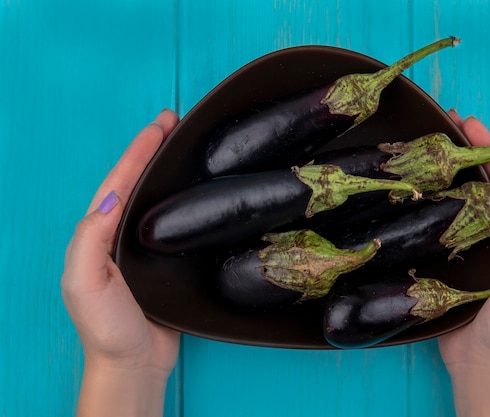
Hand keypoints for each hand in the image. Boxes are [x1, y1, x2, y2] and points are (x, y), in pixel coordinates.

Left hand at [62, 109, 180, 415]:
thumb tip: (110, 198)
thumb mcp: (85, 283)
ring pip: (155, 198)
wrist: (135, 363)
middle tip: (174, 123)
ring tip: (185, 145)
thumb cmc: (107, 328)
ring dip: (168, 169)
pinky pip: (174, 222)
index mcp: (99, 234)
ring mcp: (143, 247)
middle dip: (152, 149)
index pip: (119, 182)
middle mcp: (119, 235)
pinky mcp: (166, 260)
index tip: (160, 126)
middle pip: (136, 182)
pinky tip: (196, 191)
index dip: (138, 151)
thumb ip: (90, 239)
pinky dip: (183, 199)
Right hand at [437, 110, 489, 415]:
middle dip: (463, 154)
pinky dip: (423, 205)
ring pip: (454, 201)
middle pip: (477, 185)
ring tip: (420, 149)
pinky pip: (433, 227)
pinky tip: (408, 191)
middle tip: (441, 124)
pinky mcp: (441, 262)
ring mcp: (466, 247)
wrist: (482, 363)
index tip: (469, 126)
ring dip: (440, 174)